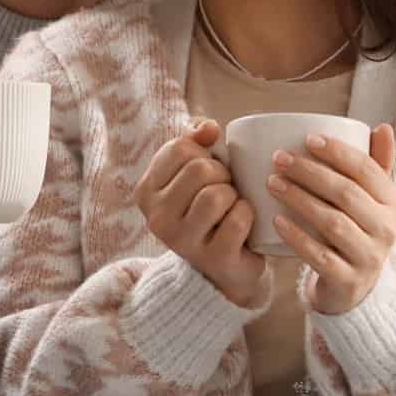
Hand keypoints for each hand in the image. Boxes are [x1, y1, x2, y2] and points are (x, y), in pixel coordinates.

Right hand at [135, 119, 266, 303]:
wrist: (222, 268)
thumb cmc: (209, 211)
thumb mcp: (194, 174)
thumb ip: (196, 142)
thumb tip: (209, 127)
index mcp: (146, 191)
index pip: (180, 148)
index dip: (204, 152)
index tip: (207, 170)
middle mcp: (157, 218)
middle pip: (199, 169)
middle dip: (222, 174)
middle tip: (225, 190)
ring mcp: (182, 241)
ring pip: (216, 195)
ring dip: (234, 196)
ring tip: (231, 207)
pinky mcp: (212, 258)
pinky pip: (238, 219)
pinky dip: (248, 215)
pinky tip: (244, 225)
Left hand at [272, 124, 395, 315]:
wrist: (355, 289)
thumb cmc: (358, 232)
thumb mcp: (372, 202)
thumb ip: (376, 166)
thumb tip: (382, 127)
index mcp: (392, 203)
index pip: (366, 170)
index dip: (337, 152)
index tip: (307, 139)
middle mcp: (386, 229)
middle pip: (346, 193)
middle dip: (310, 172)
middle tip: (279, 158)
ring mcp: (368, 257)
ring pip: (332, 222)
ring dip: (299, 199)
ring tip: (272, 183)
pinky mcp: (347, 280)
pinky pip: (319, 256)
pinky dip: (297, 236)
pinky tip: (276, 220)